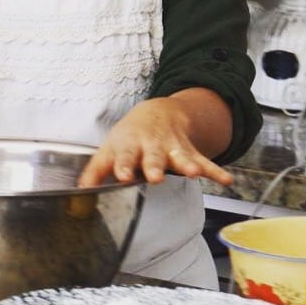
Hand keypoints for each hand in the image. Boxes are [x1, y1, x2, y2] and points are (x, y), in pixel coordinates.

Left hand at [77, 97, 232, 187]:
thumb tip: (78, 193)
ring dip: (187, 164)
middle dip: (155, 166)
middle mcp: (152, 146)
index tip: (121, 175)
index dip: (122, 165)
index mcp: (130, 146)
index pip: (124, 156)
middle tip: (156, 176)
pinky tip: (227, 180)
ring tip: (193, 172)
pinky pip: (205, 161)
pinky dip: (216, 171)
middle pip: (153, 157)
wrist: (158, 112)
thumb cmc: (129, 136)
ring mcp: (172, 148)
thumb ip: (95, 172)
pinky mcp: (190, 152)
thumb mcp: (109, 149)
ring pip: (180, 157)